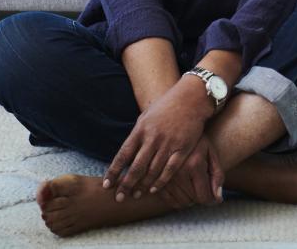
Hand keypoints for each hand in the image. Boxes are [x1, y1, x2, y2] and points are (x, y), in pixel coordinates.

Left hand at [102, 78, 210, 200]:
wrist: (190, 99)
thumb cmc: (165, 107)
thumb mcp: (146, 117)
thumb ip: (137, 135)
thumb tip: (126, 153)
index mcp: (140, 130)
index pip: (123, 155)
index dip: (114, 172)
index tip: (106, 185)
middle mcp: (152, 138)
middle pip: (136, 167)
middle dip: (126, 185)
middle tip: (119, 198)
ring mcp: (168, 144)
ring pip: (152, 171)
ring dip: (142, 186)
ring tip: (136, 195)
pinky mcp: (182, 148)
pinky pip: (169, 169)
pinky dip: (161, 181)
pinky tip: (154, 189)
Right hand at [153, 135, 224, 209]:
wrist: (176, 128)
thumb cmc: (198, 141)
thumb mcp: (211, 153)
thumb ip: (217, 175)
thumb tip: (218, 200)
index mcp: (194, 164)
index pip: (204, 196)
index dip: (211, 200)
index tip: (214, 198)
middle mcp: (178, 171)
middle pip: (192, 200)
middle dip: (200, 198)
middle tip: (203, 189)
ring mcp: (164, 175)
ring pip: (180, 202)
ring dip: (189, 200)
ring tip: (194, 188)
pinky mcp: (155, 178)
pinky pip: (168, 200)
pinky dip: (177, 200)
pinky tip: (183, 190)